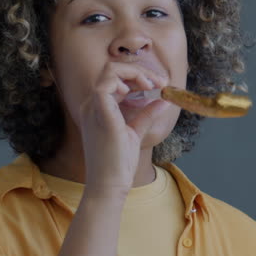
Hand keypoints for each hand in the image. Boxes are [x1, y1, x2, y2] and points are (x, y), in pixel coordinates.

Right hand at [70, 60, 169, 195]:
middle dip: (140, 70)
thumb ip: (146, 115)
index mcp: (98, 107)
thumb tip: (162, 100)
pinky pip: (106, 84)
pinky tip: (141, 90)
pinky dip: (125, 80)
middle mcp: (92, 105)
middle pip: (113, 70)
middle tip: (161, 82)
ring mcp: (93, 108)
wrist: (110, 185)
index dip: (138, 75)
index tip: (160, 84)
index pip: (115, 77)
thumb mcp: (135, 133)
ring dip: (135, 72)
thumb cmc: (119, 164)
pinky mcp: (99, 113)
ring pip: (110, 71)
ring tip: (153, 85)